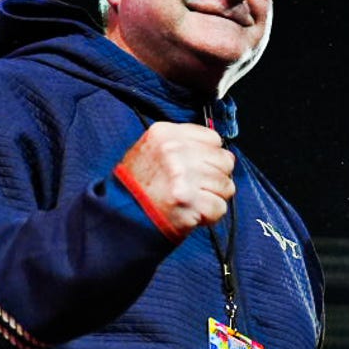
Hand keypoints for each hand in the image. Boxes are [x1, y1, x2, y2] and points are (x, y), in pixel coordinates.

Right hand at [115, 121, 235, 237]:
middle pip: (225, 161)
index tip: (198, 167)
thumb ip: (186, 144)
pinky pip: (220, 207)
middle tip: (196, 187)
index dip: (210, 156)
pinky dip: (210, 215)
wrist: (121, 212)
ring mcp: (182, 177)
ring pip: (226, 185)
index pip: (214, 139)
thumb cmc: (140, 182)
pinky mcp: (188, 202)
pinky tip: (193, 212)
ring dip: (214, 197)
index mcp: (166, 134)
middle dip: (216, 177)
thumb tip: (224, 154)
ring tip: (193, 199)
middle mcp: (174, 152)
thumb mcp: (154, 148)